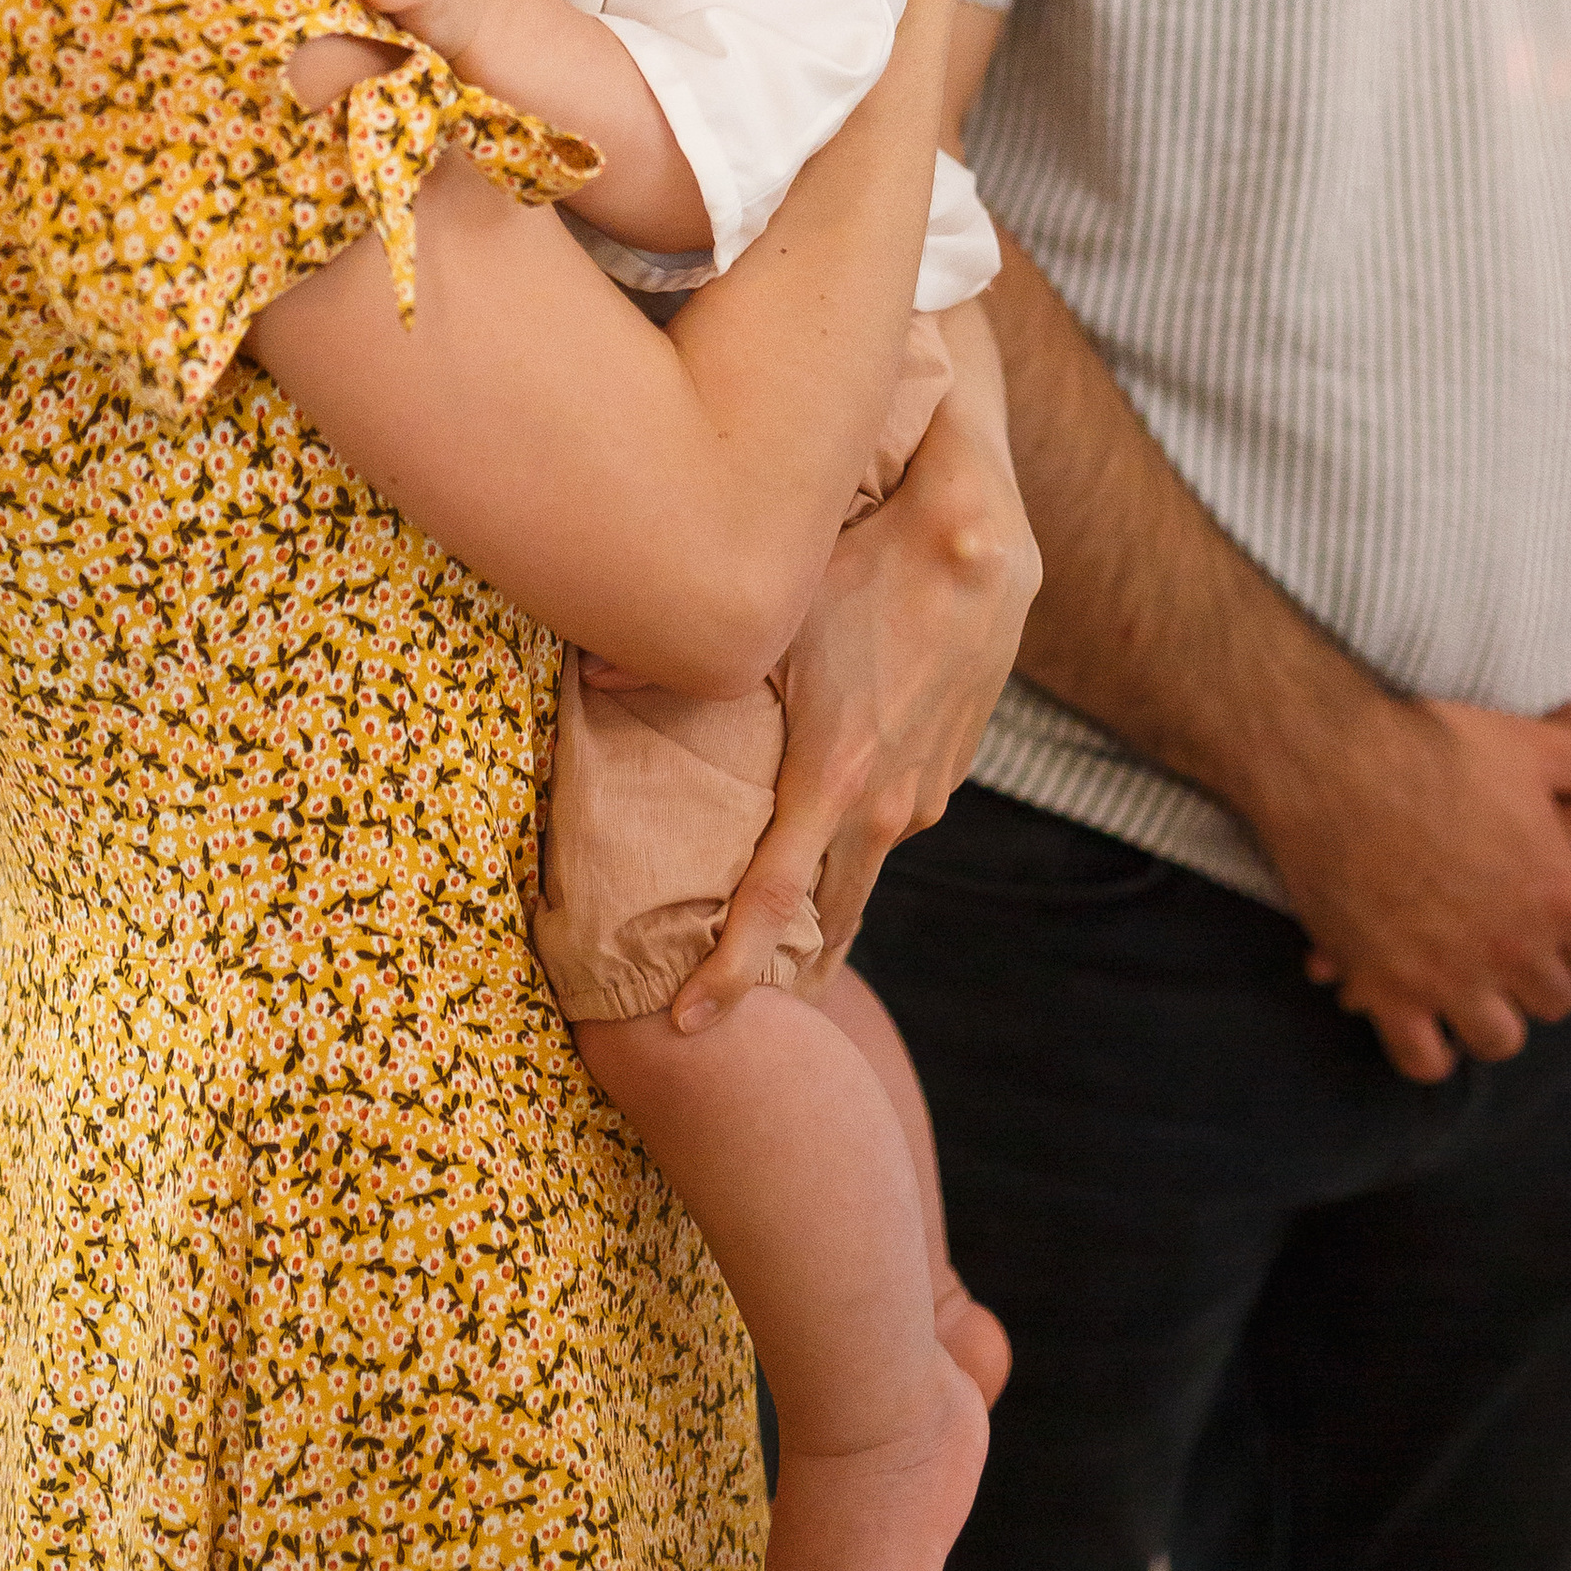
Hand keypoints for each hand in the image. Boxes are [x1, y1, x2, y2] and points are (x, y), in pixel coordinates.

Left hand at [670, 315, 1037, 1027]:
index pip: (773, 906)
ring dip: (824, 891)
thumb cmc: (865, 568)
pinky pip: (894, 817)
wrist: (980, 544)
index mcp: (836, 782)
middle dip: (784, 965)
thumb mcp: (773, 616)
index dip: (728, 973)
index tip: (686, 1025)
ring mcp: (931, 789)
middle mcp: (889, 805)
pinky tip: (838, 818)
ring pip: (864, 859)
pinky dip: (860, 834)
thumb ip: (681, 663)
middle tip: (739, 1008)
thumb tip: (589, 676)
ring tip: (782, 927)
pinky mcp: (953, 765)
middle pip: (827, 913)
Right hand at [1269, 696, 1570, 1084]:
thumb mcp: (1535, 743)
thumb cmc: (1432, 743)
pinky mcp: (1388, 989)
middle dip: (1542, 972)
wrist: (1328, 758)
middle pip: (1557, 1000)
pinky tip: (1419, 1013)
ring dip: (1491, 1014)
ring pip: (1498, 1037)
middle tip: (1510, 936)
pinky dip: (1427, 1046)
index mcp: (1559, 894)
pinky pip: (1422, 1057)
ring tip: (1469, 978)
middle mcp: (1514, 948)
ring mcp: (1450, 976)